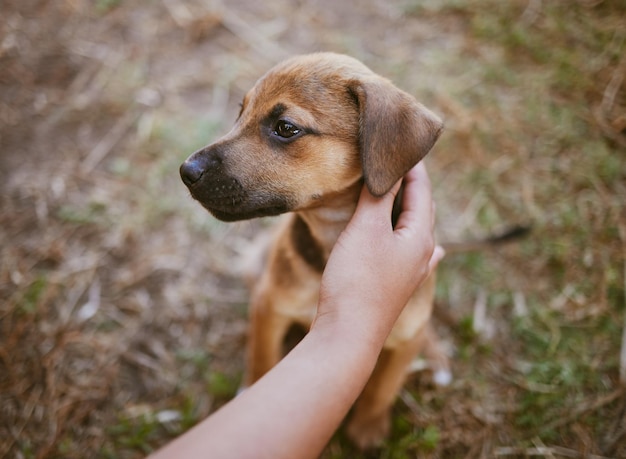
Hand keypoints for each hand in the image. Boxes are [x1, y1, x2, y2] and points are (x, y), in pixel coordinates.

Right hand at [314, 162, 443, 342]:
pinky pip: (408, 250)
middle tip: (395, 162)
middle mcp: (422, 254)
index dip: (412, 165)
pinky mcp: (394, 285)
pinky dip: (406, 235)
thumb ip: (380, 196)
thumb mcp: (367, 229)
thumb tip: (390, 168)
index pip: (422, 190)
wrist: (347, 335)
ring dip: (407, 208)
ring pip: (416, 230)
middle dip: (411, 184)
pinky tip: (421, 246)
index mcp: (421, 237)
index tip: (402, 142)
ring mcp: (410, 272)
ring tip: (399, 193)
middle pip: (422, 209)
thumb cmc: (357, 280)